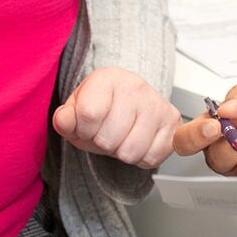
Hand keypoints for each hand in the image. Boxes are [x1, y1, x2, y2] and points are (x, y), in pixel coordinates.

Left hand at [51, 67, 174, 168]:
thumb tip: (63, 121)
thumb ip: (65, 117)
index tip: (85, 124)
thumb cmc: (103, 105)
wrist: (130, 100)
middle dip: (102, 143)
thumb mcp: (76, 109)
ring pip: (130, 152)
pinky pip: (150, 158)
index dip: (82, 129)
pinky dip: (140, 157)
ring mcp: (157, 105)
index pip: (88, 115)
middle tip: (106, 131)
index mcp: (108, 78)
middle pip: (108, 139)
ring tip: (121, 136)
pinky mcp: (173, 124)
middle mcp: (136, 87)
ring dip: (121, 152)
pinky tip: (137, 140)